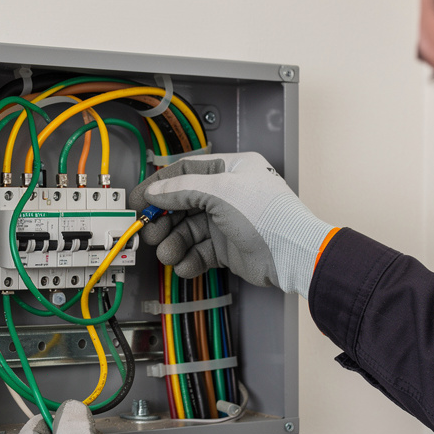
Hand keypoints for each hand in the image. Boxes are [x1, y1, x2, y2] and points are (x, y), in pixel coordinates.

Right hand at [128, 152, 333, 297]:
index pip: (185, 172)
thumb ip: (183, 188)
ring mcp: (227, 222)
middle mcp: (228, 193)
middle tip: (150, 232)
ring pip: (188, 231)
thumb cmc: (270, 216)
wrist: (293, 254)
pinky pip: (199, 252)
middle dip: (164, 220)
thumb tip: (156, 190)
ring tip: (168, 254)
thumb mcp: (222, 191)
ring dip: (174, 243)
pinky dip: (189, 259)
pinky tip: (185, 265)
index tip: (140, 200)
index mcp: (230, 169)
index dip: (159, 186)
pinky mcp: (227, 248)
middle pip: (182, 203)